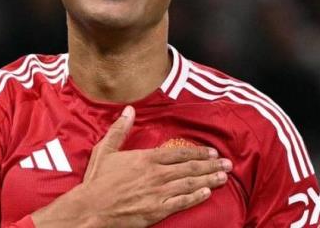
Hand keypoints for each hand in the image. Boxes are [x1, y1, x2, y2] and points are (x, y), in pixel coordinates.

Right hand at [31, 106, 231, 227]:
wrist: (92, 208)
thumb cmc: (98, 180)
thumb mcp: (106, 149)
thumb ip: (120, 129)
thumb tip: (129, 110)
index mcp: (146, 159)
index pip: (178, 153)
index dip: (197, 152)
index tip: (211, 152)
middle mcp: (156, 174)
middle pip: (189, 168)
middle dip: (210, 165)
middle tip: (227, 164)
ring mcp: (158, 193)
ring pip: (190, 184)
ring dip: (209, 180)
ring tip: (223, 177)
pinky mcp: (157, 209)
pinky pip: (182, 202)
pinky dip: (196, 197)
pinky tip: (207, 193)